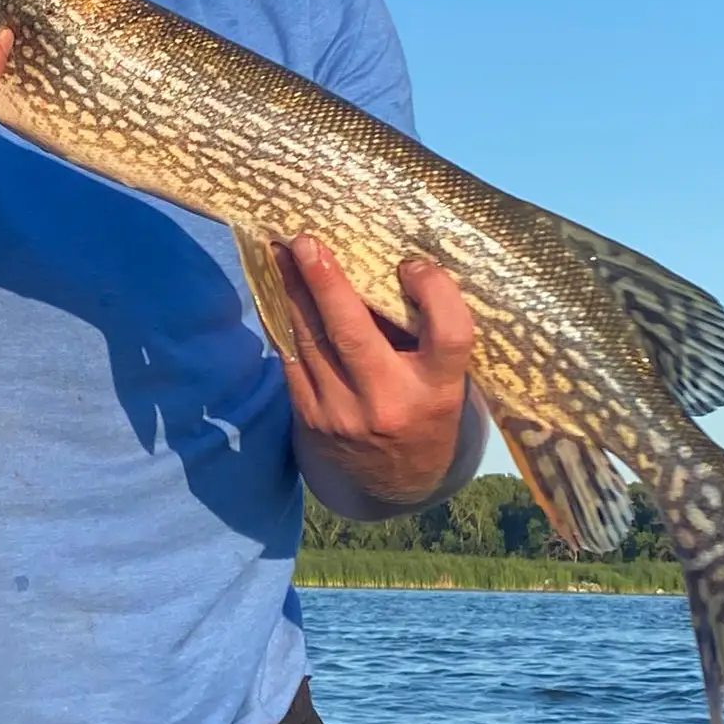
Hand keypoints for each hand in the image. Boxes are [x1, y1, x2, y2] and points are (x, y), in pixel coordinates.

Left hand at [277, 235, 474, 510]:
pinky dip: (281, 320)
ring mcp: (345, 414)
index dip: (435, 293)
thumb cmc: (426, 408)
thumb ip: (427, 334)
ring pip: (311, 342)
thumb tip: (387, 259)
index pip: (449, 335)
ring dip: (292, 292)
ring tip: (280, 251)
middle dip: (326, 283)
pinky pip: (290, 359)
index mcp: (439, 391)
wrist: (396, 483)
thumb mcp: (446, 380)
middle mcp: (391, 403)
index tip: (413, 264)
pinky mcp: (311, 418)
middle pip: (354, 334)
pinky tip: (274, 289)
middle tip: (308, 241)